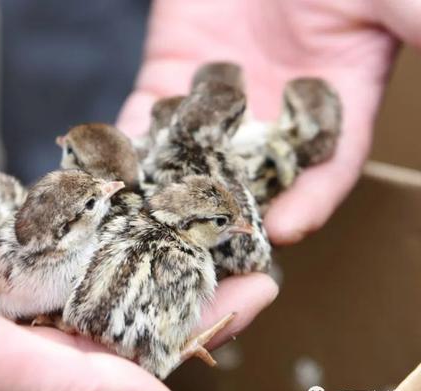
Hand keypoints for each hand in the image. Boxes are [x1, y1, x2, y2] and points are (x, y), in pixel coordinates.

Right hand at [0, 230, 274, 390]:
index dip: (205, 323)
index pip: (144, 365)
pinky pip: (11, 256)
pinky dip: (41, 231)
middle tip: (217, 231)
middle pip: (114, 317)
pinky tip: (78, 203)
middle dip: (167, 274)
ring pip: (64, 282)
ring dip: (110, 245)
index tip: (256, 284)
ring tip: (163, 206)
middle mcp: (17, 369)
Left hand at [118, 0, 412, 244]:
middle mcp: (272, 114)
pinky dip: (130, 147)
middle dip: (233, 214)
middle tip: (210, 247)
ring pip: (195, 157)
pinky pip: (147, 119)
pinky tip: (118, 174)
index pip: (325, 167)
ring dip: (174, 191)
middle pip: (254, 179)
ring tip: (154, 222)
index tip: (286, 229)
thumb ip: (415, 26)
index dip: (309, 199)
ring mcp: (217, 99)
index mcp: (331, 104)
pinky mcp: (170, 77)